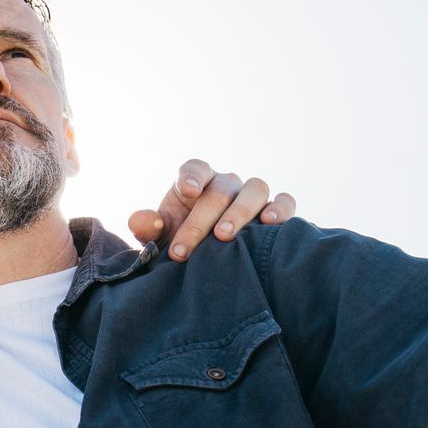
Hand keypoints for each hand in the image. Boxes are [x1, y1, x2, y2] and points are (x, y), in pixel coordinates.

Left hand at [126, 161, 296, 261]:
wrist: (206, 258)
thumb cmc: (180, 241)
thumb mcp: (159, 237)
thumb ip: (147, 227)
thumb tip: (141, 220)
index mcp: (195, 181)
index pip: (194, 168)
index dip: (191, 176)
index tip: (186, 190)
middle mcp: (225, 183)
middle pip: (220, 190)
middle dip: (200, 221)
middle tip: (185, 250)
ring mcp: (251, 194)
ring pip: (255, 189)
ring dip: (241, 211)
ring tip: (225, 236)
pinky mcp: (275, 209)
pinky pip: (285, 201)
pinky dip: (281, 209)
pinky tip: (270, 224)